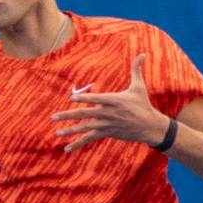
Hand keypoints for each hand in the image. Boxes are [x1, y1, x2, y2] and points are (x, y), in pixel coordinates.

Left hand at [51, 53, 170, 152]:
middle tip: (53, 116)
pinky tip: (67, 149)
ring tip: (56, 133)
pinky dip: (78, 143)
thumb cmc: (143, 105)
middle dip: (68, 115)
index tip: (71, 98)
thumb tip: (142, 53)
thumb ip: (136, 70)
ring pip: (85, 128)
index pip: (96, 98)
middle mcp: (107, 113)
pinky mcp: (106, 133)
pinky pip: (90, 138)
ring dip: (70, 131)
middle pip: (85, 114)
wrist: (149, 126)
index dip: (84, 98)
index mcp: (114, 100)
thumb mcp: (139, 87)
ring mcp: (106, 125)